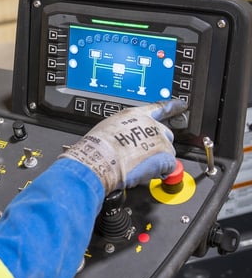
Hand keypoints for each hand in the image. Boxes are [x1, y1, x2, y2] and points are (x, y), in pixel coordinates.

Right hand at [59, 99, 187, 193]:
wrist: (98, 160)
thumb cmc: (96, 148)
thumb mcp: (108, 129)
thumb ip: (124, 130)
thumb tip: (126, 138)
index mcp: (134, 115)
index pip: (158, 108)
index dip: (172, 106)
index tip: (180, 105)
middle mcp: (149, 125)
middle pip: (165, 133)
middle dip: (158, 145)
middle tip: (144, 155)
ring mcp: (159, 139)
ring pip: (167, 151)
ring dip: (158, 160)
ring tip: (139, 166)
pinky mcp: (164, 155)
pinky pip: (170, 166)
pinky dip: (161, 172)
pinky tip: (145, 173)